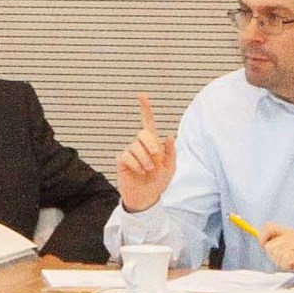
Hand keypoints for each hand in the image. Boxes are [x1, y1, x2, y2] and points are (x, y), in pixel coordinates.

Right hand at [113, 92, 177, 209]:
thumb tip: (169, 136)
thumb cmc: (158, 182)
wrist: (146, 197)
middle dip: (151, 145)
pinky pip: (128, 156)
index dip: (145, 109)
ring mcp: (130, 152)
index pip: (148, 123)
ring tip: (149, 170)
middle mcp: (140, 145)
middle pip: (143, 133)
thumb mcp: (170, 168)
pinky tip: (139, 172)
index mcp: (153, 143)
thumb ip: (171, 152)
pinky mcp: (122, 160)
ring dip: (145, 160)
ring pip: (136, 147)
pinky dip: (136, 165)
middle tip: (156, 159)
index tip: (141, 95)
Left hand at [252, 223, 293, 283]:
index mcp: (289, 232)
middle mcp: (293, 235)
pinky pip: (286, 260)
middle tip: (286, 259)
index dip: (262, 236)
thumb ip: (278, 244)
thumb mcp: (291, 248)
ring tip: (293, 263)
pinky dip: (288, 266)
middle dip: (274, 257)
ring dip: (282, 263)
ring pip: (276, 255)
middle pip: (269, 246)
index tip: (264, 245)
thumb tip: (262, 241)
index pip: (268, 226)